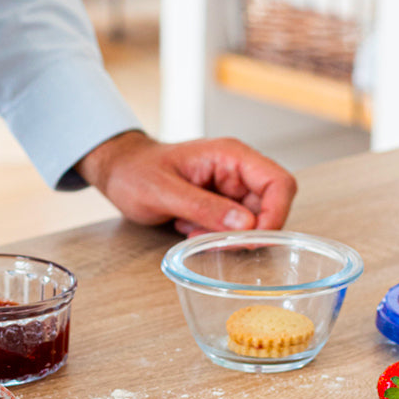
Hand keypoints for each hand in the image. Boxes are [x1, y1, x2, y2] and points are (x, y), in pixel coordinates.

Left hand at [75, 130, 296, 235]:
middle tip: (215, 243)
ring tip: (193, 232)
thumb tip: (247, 225)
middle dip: (248, 232)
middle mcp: (237, 170)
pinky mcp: (222, 205)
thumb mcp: (163, 192)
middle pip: (272, 206)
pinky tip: (190, 230)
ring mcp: (231, 188)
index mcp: (230, 156)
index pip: (279, 182)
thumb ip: (204, 207)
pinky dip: (217, 237)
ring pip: (254, 222)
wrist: (119, 171)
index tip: (253, 240)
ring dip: (229, 237)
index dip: (276, 214)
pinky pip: (234, 228)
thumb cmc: (135, 172)